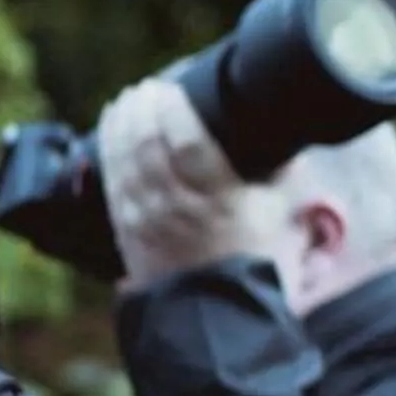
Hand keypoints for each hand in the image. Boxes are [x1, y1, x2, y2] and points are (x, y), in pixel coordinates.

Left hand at [94, 76, 286, 290]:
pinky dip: (110, 146)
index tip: (171, 87)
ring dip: (124, 122)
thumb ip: (278, 165)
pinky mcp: (126, 227)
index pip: (189, 144)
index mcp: (220, 198)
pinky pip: (112, 178)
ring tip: (130, 97)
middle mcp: (179, 207)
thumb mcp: (275, 207)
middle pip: (151, 146)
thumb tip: (285, 125)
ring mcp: (148, 218)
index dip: (173, 110)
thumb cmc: (252, 254)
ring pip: (127, 159)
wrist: (215, 308)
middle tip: (148, 87)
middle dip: (144, 108)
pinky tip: (112, 124)